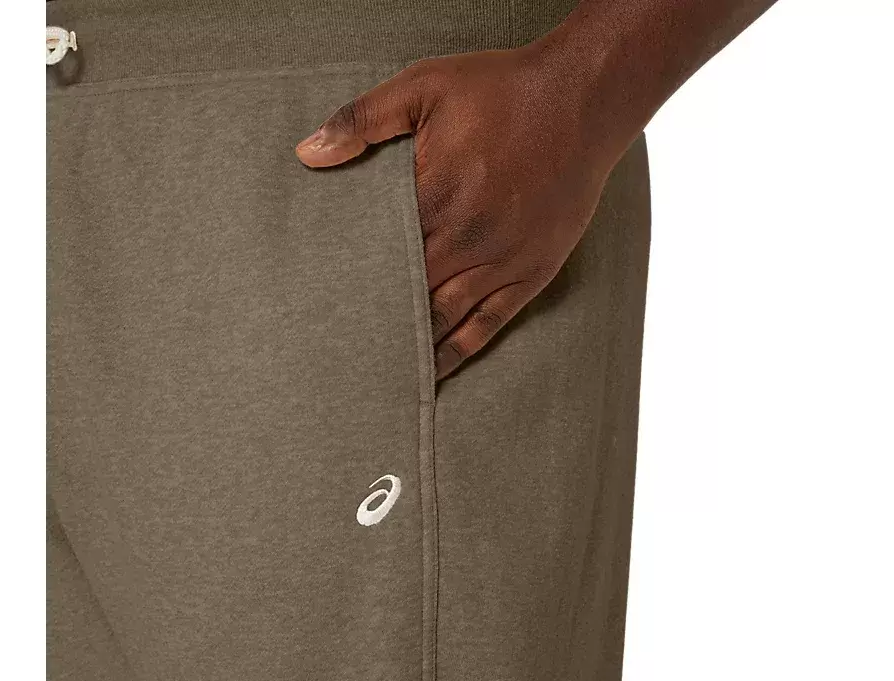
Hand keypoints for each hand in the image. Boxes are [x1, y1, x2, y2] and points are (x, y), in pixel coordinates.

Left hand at [296, 40, 636, 379]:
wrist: (584, 98)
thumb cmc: (502, 90)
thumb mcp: (424, 87)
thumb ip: (363, 120)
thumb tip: (309, 154)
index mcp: (434, 198)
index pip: (377, 259)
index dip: (347, 290)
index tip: (316, 317)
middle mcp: (467, 241)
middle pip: (406, 299)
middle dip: (372, 328)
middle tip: (334, 362)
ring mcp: (502, 262)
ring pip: (444, 321)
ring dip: (410, 350)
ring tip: (375, 380)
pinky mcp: (531, 272)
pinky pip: (489, 324)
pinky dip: (459, 352)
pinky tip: (436, 373)